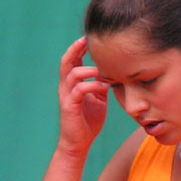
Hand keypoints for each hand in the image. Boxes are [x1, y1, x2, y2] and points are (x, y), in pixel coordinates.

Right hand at [58, 37, 109, 156]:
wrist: (79, 143)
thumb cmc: (88, 122)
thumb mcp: (99, 100)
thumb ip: (102, 85)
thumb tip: (113, 73)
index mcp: (72, 84)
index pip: (73, 60)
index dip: (80, 47)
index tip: (93, 37)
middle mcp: (66, 87)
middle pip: (67, 61)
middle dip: (77, 48)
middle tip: (89, 39)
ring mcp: (66, 96)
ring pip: (73, 73)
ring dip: (89, 69)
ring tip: (103, 70)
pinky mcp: (69, 106)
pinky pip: (79, 90)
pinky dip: (92, 85)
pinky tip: (103, 86)